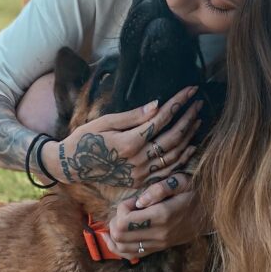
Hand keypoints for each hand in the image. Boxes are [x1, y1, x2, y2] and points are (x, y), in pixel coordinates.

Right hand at [42, 86, 201, 188]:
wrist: (71, 166)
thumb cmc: (85, 138)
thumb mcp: (104, 122)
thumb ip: (132, 116)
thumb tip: (157, 105)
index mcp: (129, 143)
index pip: (161, 119)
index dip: (178, 103)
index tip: (190, 90)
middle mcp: (138, 161)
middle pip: (172, 137)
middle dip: (188, 117)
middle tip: (198, 102)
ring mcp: (141, 173)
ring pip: (174, 155)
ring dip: (188, 136)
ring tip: (197, 119)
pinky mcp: (140, 181)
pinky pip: (167, 171)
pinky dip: (182, 158)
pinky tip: (191, 146)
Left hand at [106, 172, 207, 259]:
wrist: (210, 213)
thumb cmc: (194, 193)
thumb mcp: (181, 182)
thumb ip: (160, 189)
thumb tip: (140, 201)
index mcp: (162, 216)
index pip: (124, 220)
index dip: (122, 208)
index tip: (134, 200)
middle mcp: (158, 234)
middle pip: (119, 235)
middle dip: (115, 220)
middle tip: (126, 209)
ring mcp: (158, 244)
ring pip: (121, 247)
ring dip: (114, 234)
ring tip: (120, 221)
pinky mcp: (158, 249)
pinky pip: (130, 255)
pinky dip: (118, 247)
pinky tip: (114, 238)